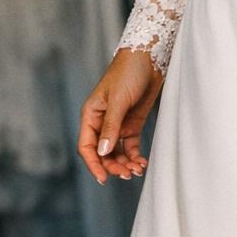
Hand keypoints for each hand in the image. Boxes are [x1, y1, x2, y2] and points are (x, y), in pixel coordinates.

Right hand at [78, 48, 163, 183]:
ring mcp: (118, 124)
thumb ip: (111, 126)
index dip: (93, 164)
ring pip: (116, 152)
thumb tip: (103, 152)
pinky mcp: (133, 124)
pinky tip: (142, 162)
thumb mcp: (119, 100)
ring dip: (125, 163)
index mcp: (91, 115)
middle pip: (102, 153)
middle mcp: (102, 122)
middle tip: (128, 174)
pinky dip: (135, 156)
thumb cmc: (128, 72)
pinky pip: (130, 146)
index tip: (104, 178)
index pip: (86, 146)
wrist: (149, 58)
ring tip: (138, 170)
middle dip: (113, 166)